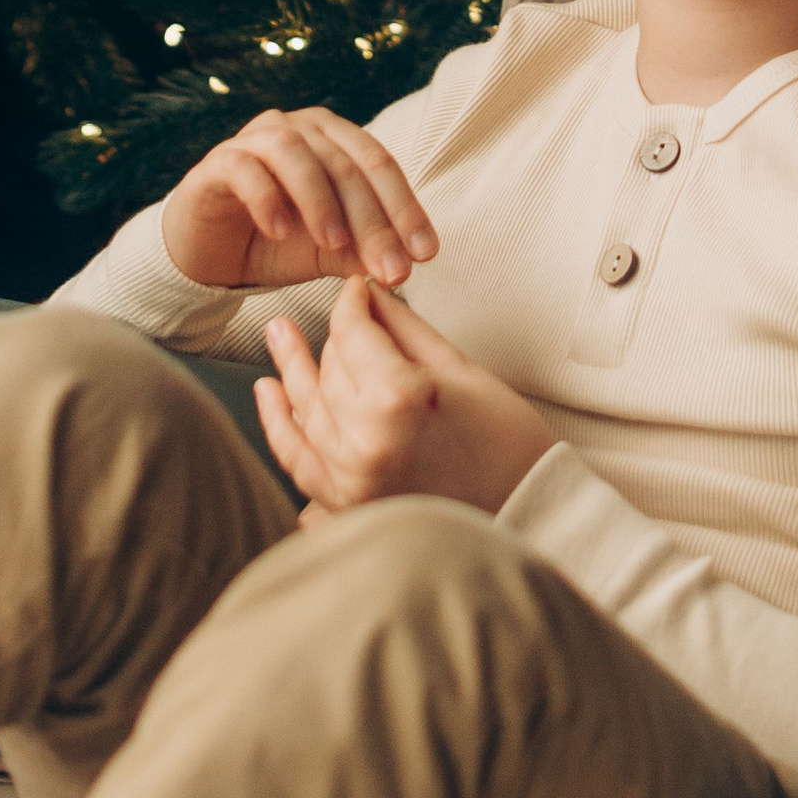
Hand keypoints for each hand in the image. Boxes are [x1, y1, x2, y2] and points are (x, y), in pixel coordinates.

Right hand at [161, 106, 438, 293]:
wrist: (208, 252)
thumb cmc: (276, 242)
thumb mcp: (326, 252)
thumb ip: (360, 250)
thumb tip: (405, 265)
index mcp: (335, 138)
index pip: (379, 165)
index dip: (406, 209)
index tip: (426, 254)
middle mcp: (300, 128)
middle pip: (345, 164)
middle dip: (373, 220)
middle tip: (390, 267)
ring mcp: (257, 139)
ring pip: (297, 154)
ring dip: (321, 200)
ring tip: (335, 245)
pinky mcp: (218, 162)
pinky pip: (245, 169)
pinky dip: (267, 198)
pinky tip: (280, 231)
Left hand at [256, 278, 554, 517]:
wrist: (526, 510)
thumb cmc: (506, 439)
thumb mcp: (460, 369)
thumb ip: (404, 329)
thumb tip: (371, 295)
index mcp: (396, 399)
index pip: (353, 333)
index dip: (353, 302)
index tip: (358, 288)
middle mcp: (362, 441)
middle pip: (329, 370)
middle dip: (334, 335)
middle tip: (342, 310)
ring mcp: (349, 479)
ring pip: (307, 410)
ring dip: (291, 371)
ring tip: (277, 334)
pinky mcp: (346, 506)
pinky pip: (299, 460)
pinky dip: (280, 427)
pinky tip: (270, 394)